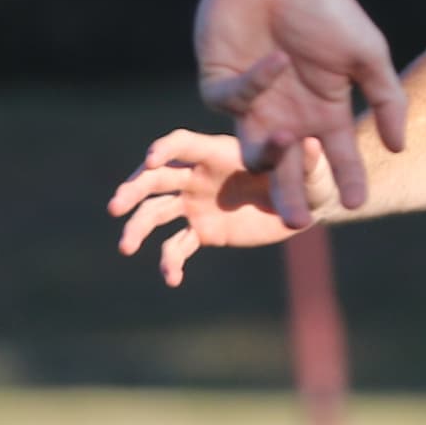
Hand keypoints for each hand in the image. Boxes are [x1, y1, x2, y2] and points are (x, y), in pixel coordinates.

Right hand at [106, 129, 314, 285]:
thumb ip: (304, 159)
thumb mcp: (307, 169)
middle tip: (115, 206)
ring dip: (137, 228)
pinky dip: (171, 262)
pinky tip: (172, 279)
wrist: (303, 206)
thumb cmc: (306, 177)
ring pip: (156, 213)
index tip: (150, 160)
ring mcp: (195, 204)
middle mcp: (197, 176)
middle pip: (155, 179)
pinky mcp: (201, 231)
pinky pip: (178, 246)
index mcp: (217, 153)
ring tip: (125, 247)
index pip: (182, 145)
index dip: (165, 149)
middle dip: (133, 190)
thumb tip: (310, 145)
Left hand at [194, 0, 403, 224]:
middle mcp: (287, 116)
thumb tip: (398, 146)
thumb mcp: (366, 53)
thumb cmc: (324, 5)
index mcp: (324, 112)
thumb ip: (385, 98)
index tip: (356, 202)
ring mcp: (251, 104)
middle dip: (293, 195)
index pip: (337, 159)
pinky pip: (232, 101)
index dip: (346, 180)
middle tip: (297, 221)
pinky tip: (277, 60)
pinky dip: (255, 84)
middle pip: (290, 169)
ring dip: (267, 154)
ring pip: (253, 150)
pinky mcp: (219, 85)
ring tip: (286, 142)